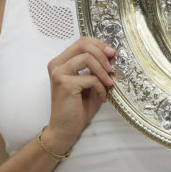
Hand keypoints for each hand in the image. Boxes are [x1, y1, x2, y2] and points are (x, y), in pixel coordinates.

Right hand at [43, 37, 116, 152]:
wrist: (65, 129)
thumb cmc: (77, 108)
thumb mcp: (91, 83)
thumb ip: (98, 69)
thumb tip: (113, 56)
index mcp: (62, 62)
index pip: (82, 42)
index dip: (100, 45)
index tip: (112, 54)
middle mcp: (57, 64)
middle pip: (84, 44)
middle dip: (103, 53)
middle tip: (112, 66)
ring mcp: (59, 73)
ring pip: (88, 58)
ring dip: (103, 71)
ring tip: (109, 83)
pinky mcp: (64, 84)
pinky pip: (90, 78)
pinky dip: (100, 87)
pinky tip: (102, 97)